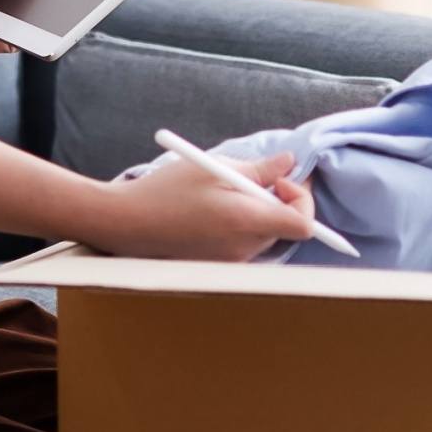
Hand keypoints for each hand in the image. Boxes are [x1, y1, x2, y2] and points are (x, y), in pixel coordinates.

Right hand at [83, 149, 317, 261]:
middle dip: (279, 200)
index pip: (304, 225)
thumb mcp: (215, 169)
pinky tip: (212, 210)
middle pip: (285, 228)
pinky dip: (241, 225)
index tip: (280, 179)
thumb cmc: (167, 192)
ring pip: (265, 235)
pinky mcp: (219, 267)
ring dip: (257, 211)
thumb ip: (260, 169)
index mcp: (247, 222)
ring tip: (225, 191)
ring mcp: (232, 263)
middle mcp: (244, 250)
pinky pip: (245, 244)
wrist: (127, 224)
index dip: (302, 199)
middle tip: (254, 177)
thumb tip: (290, 164)